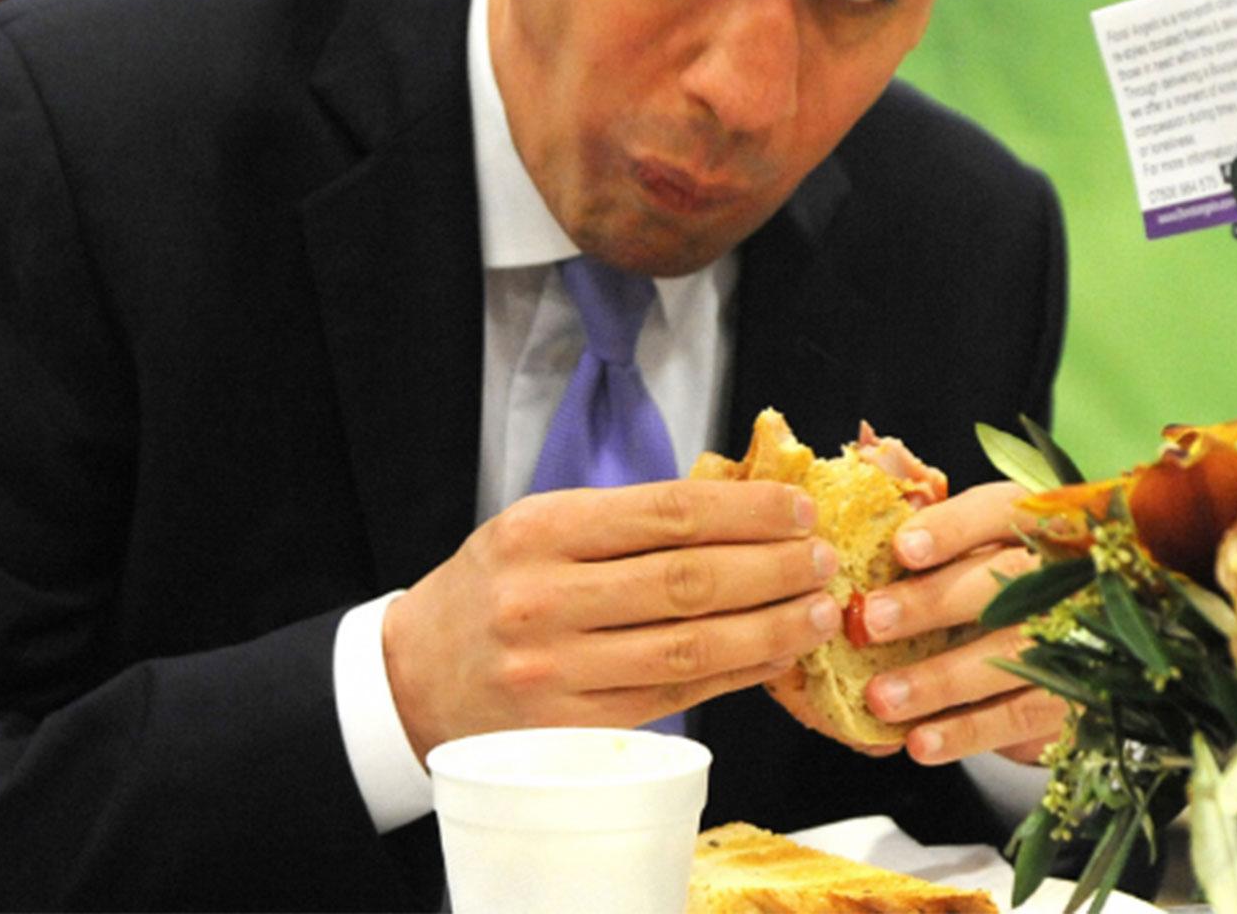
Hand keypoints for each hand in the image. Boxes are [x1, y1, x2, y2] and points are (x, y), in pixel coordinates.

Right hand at [381, 480, 841, 760]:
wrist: (414, 677)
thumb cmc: (492, 589)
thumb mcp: (537, 526)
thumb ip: (627, 519)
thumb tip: (743, 508)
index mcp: (539, 530)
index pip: (667, 513)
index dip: (746, 511)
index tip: (798, 509)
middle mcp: (544, 599)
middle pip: (687, 580)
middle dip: (771, 568)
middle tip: (822, 560)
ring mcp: (556, 671)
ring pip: (689, 647)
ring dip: (769, 628)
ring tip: (816, 611)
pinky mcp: (572, 728)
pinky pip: (674, 698)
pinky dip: (734, 675)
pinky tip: (773, 655)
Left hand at [857, 480, 1067, 765]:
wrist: (1072, 649)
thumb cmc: (1000, 582)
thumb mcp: (978, 544)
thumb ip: (932, 524)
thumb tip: (867, 496)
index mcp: (1039, 521)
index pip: (1002, 511)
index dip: (954, 528)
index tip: (902, 548)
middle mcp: (1067, 575)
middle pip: (1004, 582)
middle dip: (933, 602)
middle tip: (871, 621)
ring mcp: (1078, 638)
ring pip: (1010, 656)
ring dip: (939, 680)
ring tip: (880, 696)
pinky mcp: (1075, 699)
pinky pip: (1019, 716)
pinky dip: (966, 732)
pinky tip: (919, 742)